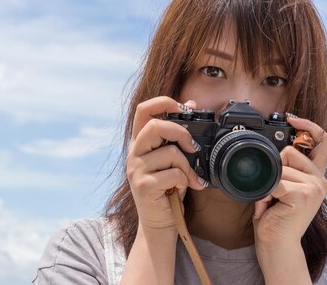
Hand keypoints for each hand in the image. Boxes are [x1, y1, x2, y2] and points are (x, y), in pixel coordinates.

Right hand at [126, 96, 205, 231]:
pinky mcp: (143, 186)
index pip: (143, 110)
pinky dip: (185, 181)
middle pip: (155, 125)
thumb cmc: (168, 189)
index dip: (163, 101)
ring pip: (170, 152)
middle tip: (192, 147)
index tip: (184, 108)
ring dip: (187, 166)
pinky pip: (174, 174)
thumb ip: (177, 134)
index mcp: (140, 143)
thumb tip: (191, 104)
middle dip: (181, 133)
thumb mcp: (173, 158)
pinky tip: (184, 189)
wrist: (159, 224)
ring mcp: (136, 169)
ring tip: (189, 178)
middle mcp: (134, 153)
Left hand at [252, 115, 326, 246]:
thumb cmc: (275, 216)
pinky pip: (275, 180)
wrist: (276, 244)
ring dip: (268, 184)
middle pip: (289, 151)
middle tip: (275, 192)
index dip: (309, 125)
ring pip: (280, 166)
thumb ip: (286, 167)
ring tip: (273, 201)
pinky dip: (266, 192)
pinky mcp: (304, 194)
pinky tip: (272, 206)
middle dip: (273, 169)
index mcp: (315, 175)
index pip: (322, 141)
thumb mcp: (283, 186)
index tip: (293, 120)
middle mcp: (319, 180)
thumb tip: (278, 148)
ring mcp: (314, 187)